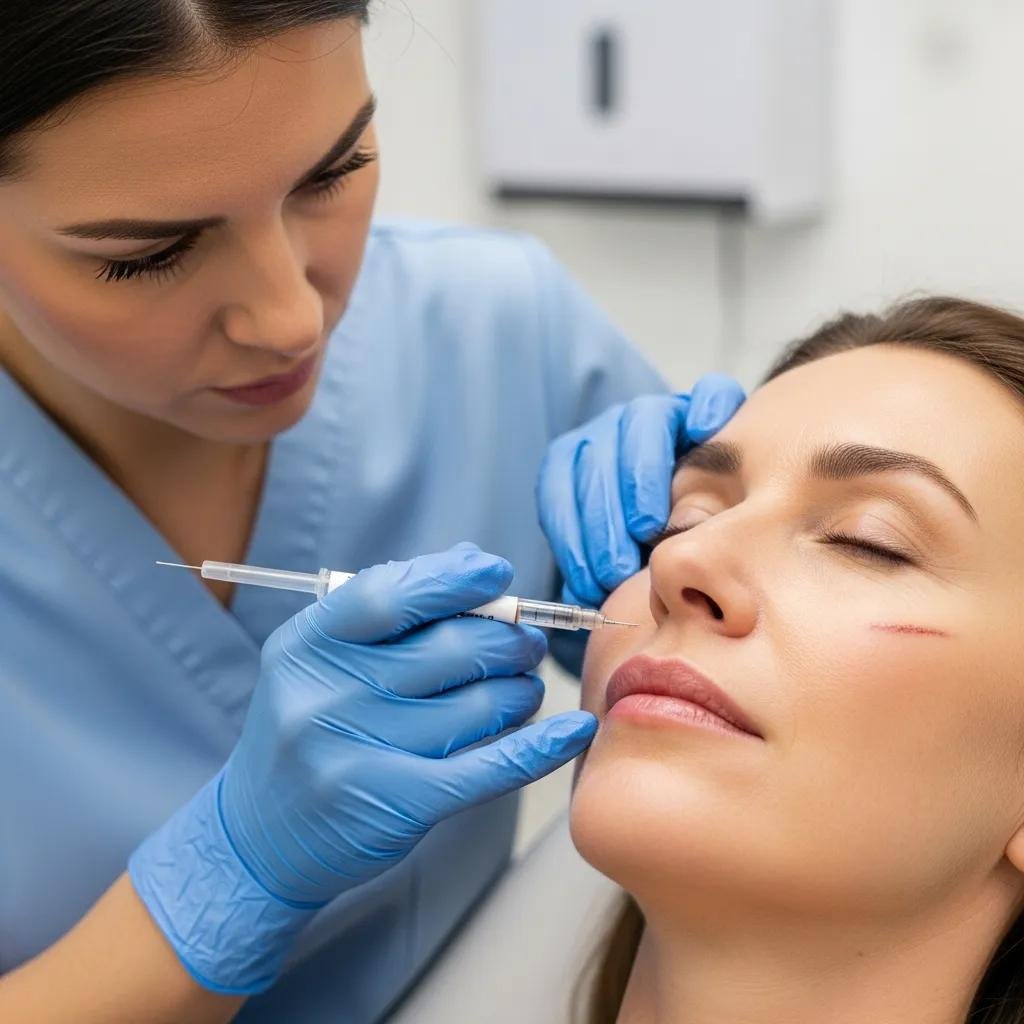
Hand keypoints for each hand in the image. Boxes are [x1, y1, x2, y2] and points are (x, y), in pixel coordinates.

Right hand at [130, 544, 595, 991]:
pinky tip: (572, 732)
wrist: (259, 836)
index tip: (498, 573)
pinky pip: (490, 766)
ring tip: (522, 690)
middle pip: (453, 648)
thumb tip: (471, 560)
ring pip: (481, 704)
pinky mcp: (397, 805)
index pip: (392, 594)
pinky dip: (541, 746)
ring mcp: (361, 752)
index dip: (455, 579)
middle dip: (508, 640)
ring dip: (520, 691)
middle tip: (525, 644)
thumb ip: (393, 608)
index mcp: (308, 645)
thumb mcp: (323, 659)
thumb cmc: (308, 729)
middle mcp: (328, 695)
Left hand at [538, 375, 745, 605]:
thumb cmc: (661, 549)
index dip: (567, 533)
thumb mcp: (626, 560)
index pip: (559, 480)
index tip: (587, 580)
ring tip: (652, 527)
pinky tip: (707, 432)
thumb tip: (583, 597)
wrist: (723, 514)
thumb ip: (606, 569)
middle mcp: (617, 430)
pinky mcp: (712, 405)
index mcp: (584, 459)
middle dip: (600, 519)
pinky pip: (710, 393)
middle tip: (615, 569)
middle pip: (597, 455)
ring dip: (641, 475)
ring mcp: (663, 413)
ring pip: (642, 422)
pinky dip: (708, 406)